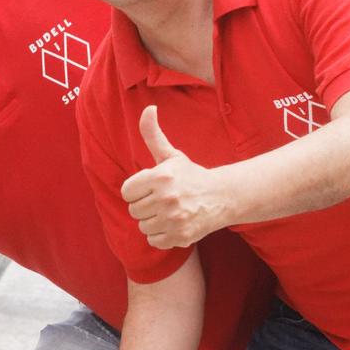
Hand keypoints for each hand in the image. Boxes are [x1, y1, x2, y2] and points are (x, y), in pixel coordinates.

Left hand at [120, 106, 228, 249]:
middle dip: (146, 206)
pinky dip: (162, 235)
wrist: (222, 197)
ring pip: (143, 226)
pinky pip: (154, 240)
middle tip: (164, 200)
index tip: (151, 188)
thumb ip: (153, 134)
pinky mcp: (180, 236)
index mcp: (160, 176)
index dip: (137, 190)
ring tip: (170, 211)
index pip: (127, 192)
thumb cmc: (191, 175)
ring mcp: (174, 219)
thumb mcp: (171, 155)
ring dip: (153, 221)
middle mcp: (167, 198)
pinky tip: (174, 224)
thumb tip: (148, 108)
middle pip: (134, 211)